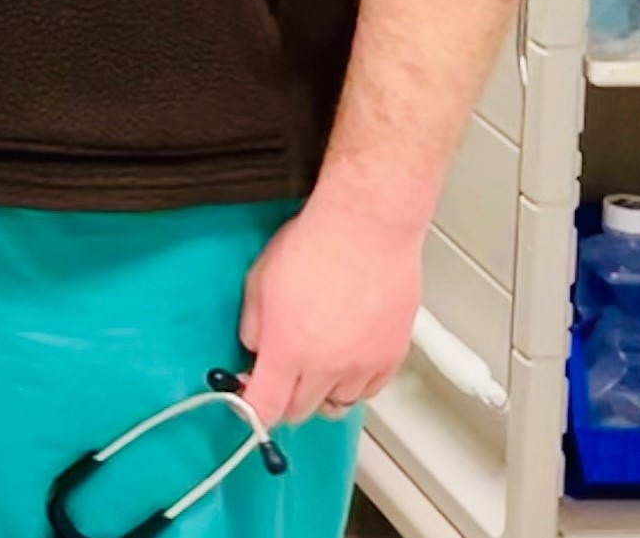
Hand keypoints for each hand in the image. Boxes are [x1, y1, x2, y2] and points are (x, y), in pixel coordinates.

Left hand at [236, 196, 424, 425]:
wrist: (366, 227)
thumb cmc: (315, 244)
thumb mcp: (258, 284)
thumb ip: (253, 328)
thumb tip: (254, 351)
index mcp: (287, 351)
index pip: (265, 409)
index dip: (251, 412)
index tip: (248, 403)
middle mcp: (327, 366)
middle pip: (300, 412)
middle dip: (284, 400)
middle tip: (279, 377)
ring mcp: (362, 364)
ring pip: (337, 404)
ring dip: (321, 393)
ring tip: (316, 365)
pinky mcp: (391, 355)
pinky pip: (369, 389)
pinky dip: (355, 383)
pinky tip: (346, 360)